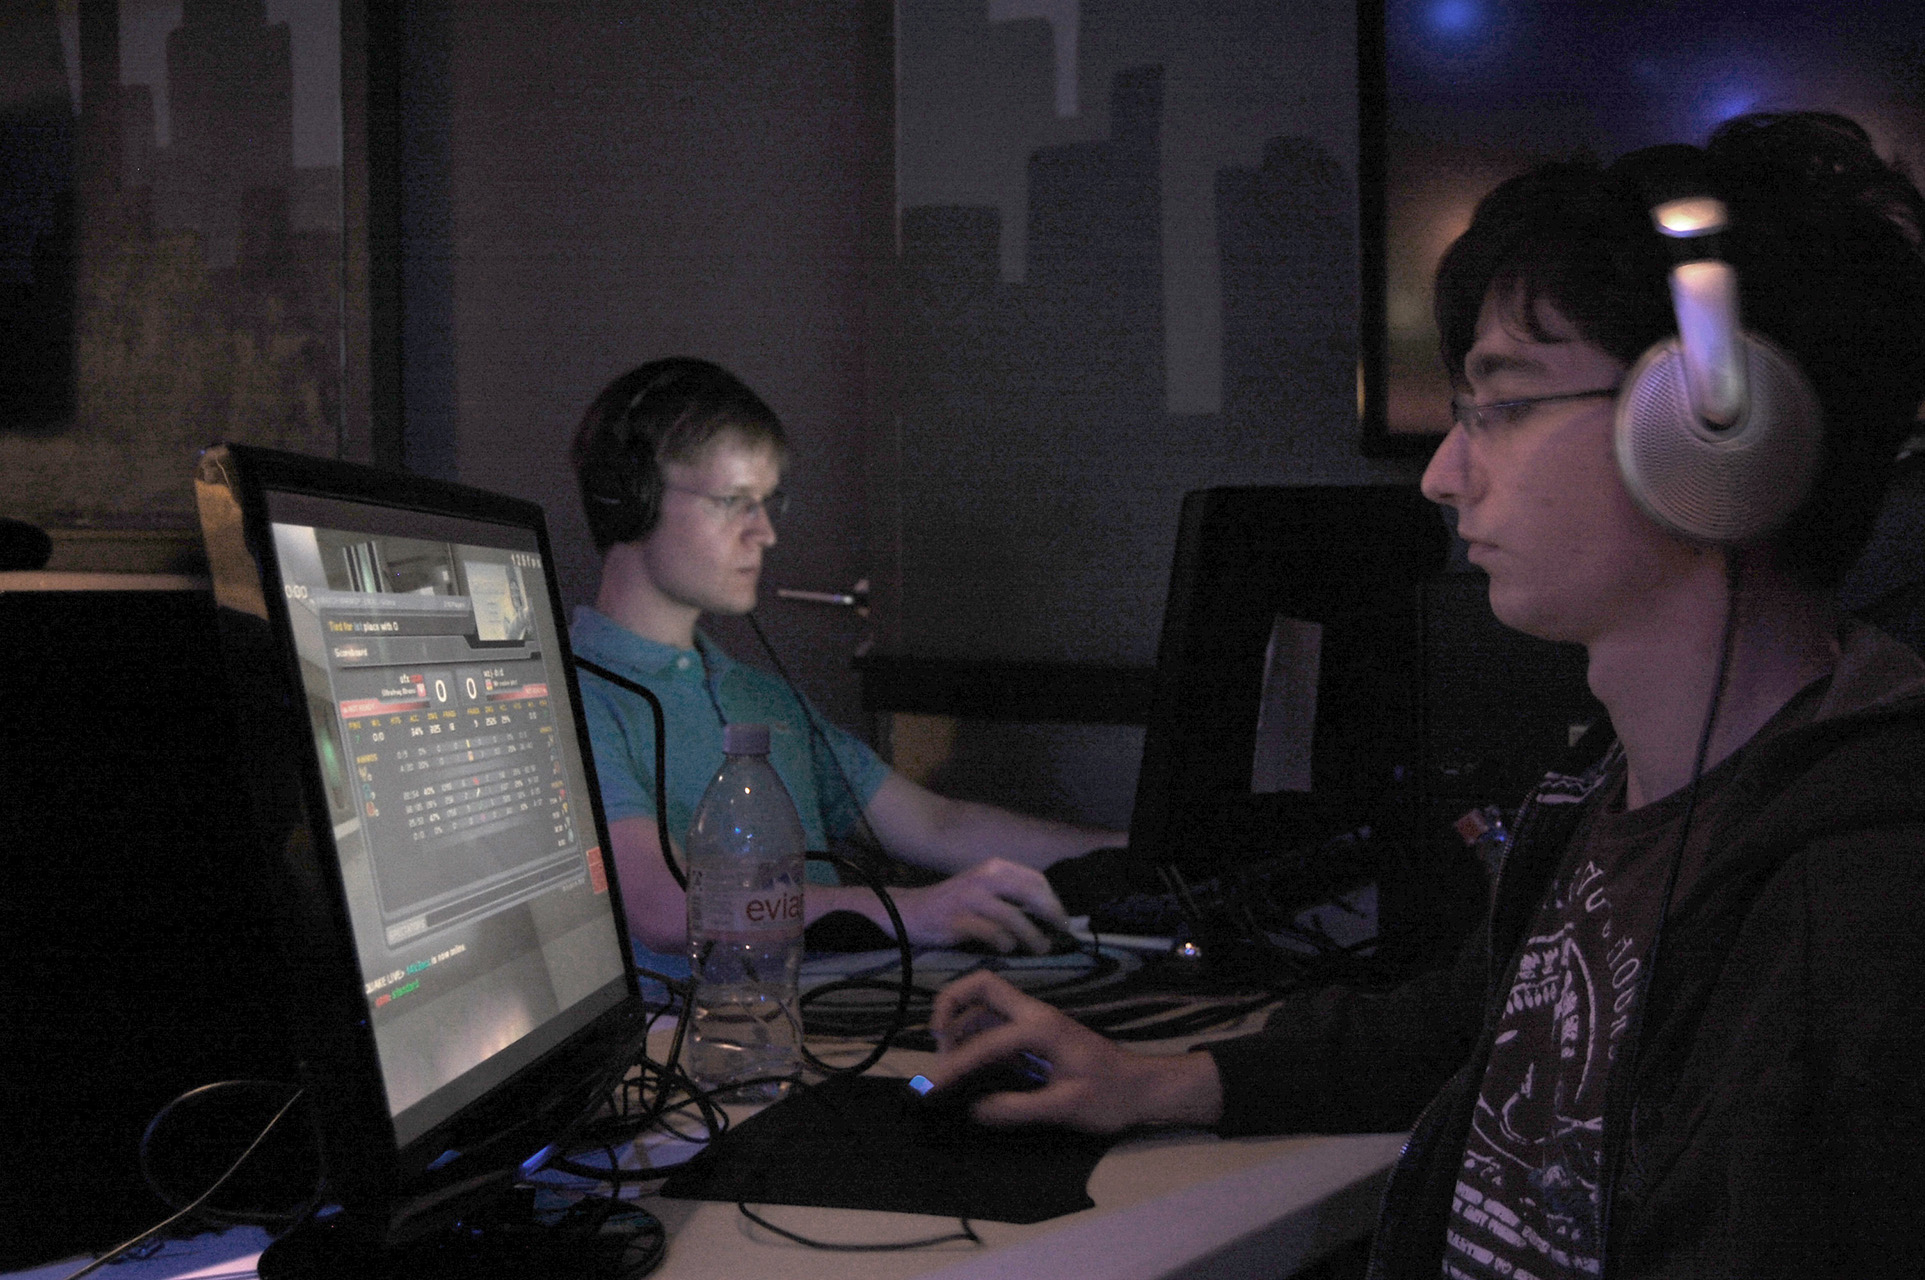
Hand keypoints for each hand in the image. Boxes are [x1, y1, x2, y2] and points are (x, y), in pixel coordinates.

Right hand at [889, 858, 1067, 953]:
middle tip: (1062, 931)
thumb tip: (1048, 911)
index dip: (1053, 900)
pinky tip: (1007, 948)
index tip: (1061, 918)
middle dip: (1051, 914)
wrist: (912, 911)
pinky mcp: (959, 919)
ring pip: (1014, 917)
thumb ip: (1011, 894)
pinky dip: (1005, 943)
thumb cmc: (955, 903)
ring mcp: (971, 898)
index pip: (1035, 879)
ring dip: (1032, 936)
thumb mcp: (984, 888)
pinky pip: (992, 933)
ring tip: (1041, 948)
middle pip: (1030, 893)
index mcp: (994, 867)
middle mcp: (984, 878)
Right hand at [925, 972, 1223, 1132]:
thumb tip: (975, 1109)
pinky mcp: (1035, 1033)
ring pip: (986, 1003)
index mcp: (1041, 1028)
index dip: (954, 1067)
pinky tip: (969, 1063)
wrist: (1142, 1088)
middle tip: (936, 1041)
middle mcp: (1034, 1014)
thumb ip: (1018, 1108)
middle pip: (982, 985)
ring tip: (946, 1059)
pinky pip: (995, 1022)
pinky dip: (974, 1034)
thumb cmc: (1110, 1096)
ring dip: (960, 1020)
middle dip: (950, 1004)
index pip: (985, 1042)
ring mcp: (1035, 1020)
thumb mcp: (1066, 1107)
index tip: (929, 1088)